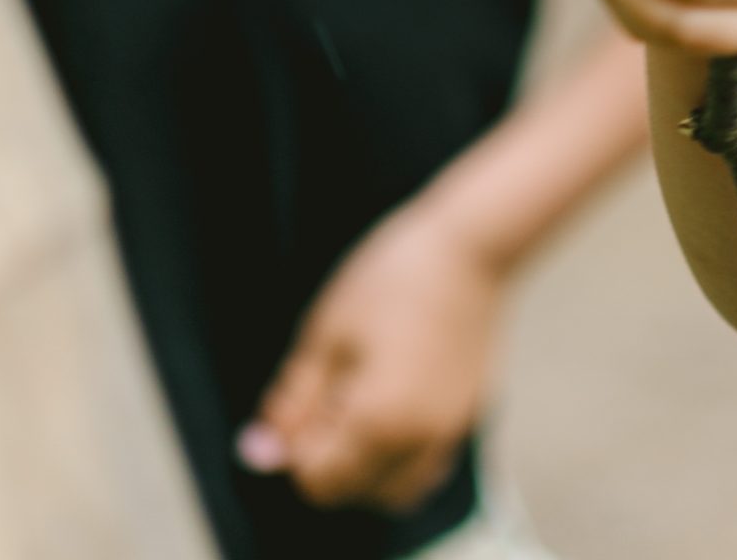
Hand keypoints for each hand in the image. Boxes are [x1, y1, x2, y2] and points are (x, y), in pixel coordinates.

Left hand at [240, 209, 504, 512]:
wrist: (471, 245)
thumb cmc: (395, 278)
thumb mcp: (326, 334)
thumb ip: (295, 401)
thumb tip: (264, 447)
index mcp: (379, 421)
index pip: (318, 477)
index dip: (291, 448)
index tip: (288, 406)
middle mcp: (421, 439)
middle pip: (357, 491)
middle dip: (327, 460)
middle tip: (318, 405)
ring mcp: (453, 429)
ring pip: (398, 489)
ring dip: (366, 469)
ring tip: (353, 413)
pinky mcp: (473, 412)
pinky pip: (429, 462)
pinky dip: (401, 455)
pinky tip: (390, 407)